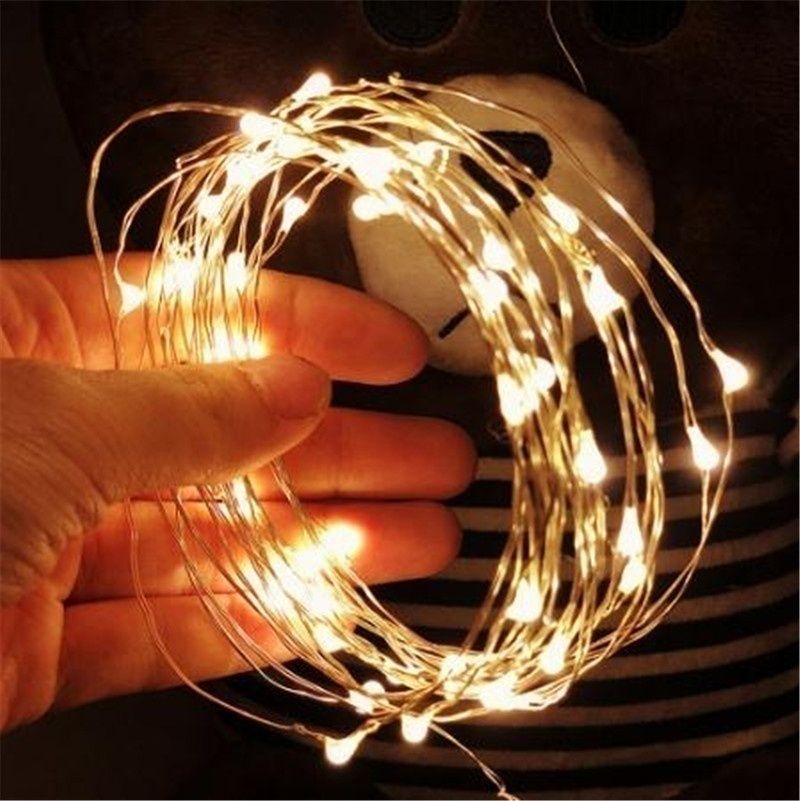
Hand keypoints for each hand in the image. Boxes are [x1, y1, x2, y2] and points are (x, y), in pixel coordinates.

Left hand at [0, 255, 473, 730]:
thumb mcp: (50, 422)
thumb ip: (186, 410)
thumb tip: (294, 389)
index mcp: (21, 345)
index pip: (193, 312)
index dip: (303, 325)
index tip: (391, 346)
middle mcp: (36, 439)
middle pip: (224, 433)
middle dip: (344, 445)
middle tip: (433, 453)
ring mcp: (36, 545)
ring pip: (209, 537)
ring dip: (322, 540)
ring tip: (422, 533)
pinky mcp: (37, 644)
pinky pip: (166, 628)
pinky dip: (251, 620)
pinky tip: (333, 602)